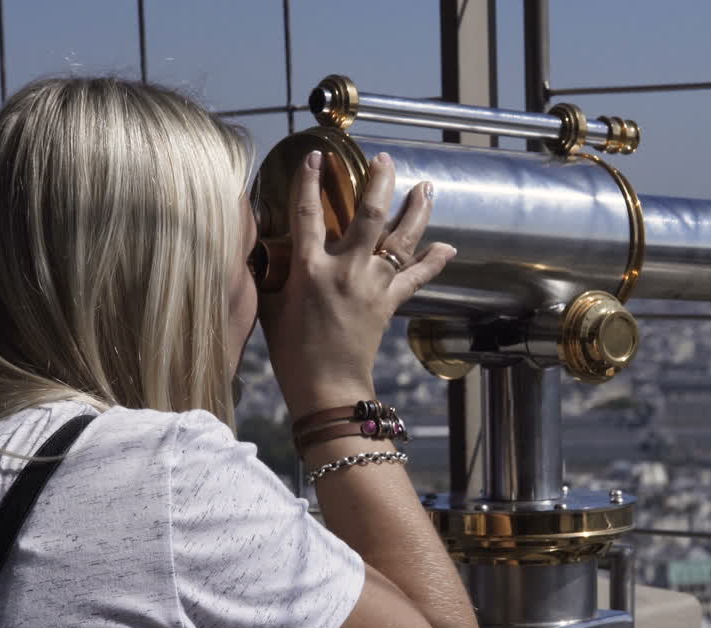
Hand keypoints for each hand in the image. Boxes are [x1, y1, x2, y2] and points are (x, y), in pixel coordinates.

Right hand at [259, 150, 454, 418]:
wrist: (327, 387)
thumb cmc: (292, 353)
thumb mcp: (271, 307)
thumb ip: (271, 274)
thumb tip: (262, 249)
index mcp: (309, 268)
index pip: (307, 213)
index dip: (309, 181)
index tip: (316, 156)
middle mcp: (345, 270)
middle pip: (368, 215)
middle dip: (379, 182)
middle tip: (385, 159)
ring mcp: (371, 286)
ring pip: (400, 240)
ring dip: (416, 211)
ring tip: (426, 188)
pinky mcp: (389, 303)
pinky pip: (416, 277)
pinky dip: (433, 261)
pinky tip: (448, 246)